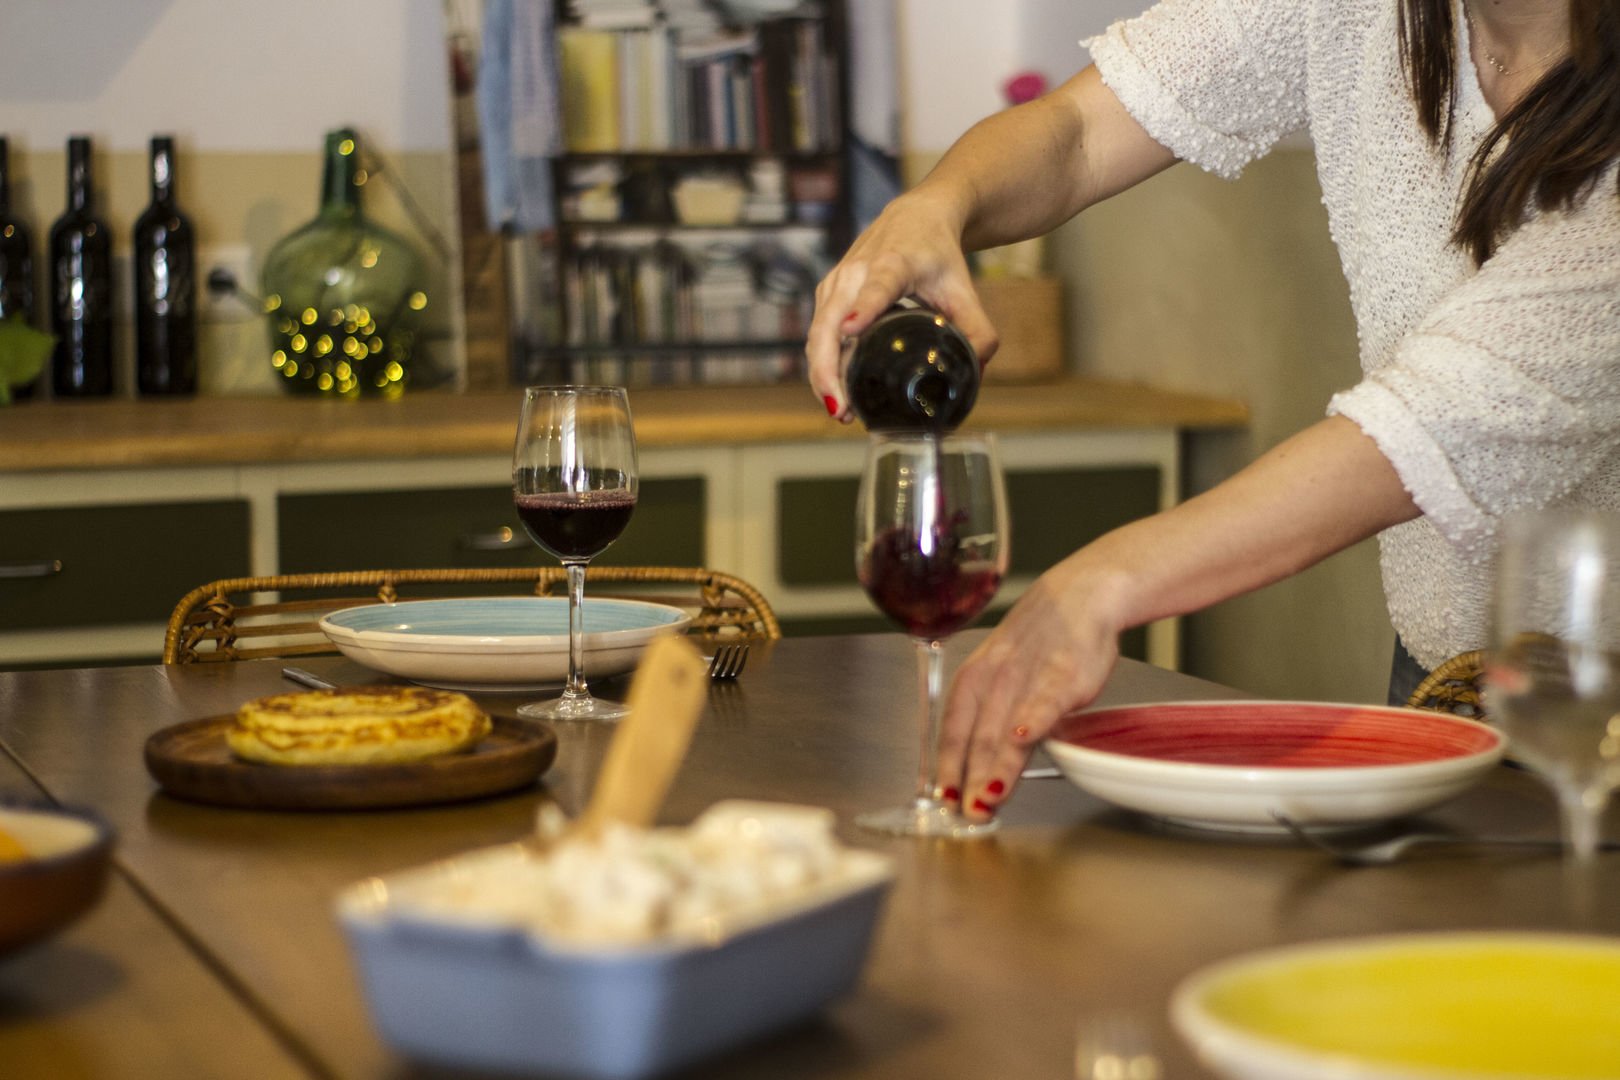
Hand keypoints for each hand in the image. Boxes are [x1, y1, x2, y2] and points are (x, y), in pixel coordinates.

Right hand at [805, 190, 998, 419]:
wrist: (915, 216)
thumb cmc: (938, 253)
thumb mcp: (964, 288)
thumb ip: (978, 331)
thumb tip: (976, 374)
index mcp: (894, 265)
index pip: (876, 288)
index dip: (864, 309)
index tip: (851, 330)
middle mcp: (856, 272)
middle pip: (830, 323)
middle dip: (828, 369)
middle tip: (840, 408)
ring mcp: (836, 283)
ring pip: (818, 334)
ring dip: (822, 374)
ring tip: (839, 411)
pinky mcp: (827, 294)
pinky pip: (818, 334)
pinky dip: (823, 364)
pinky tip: (836, 393)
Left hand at [935, 555, 1128, 821]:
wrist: (1081, 598)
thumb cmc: (1040, 642)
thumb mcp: (1002, 676)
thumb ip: (993, 718)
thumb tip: (980, 766)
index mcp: (974, 680)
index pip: (953, 731)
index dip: (948, 768)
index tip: (945, 800)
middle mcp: (993, 679)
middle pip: (977, 737)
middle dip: (971, 781)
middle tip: (969, 814)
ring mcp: (1027, 676)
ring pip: (1006, 727)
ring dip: (995, 766)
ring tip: (988, 798)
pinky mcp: (1063, 674)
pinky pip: (1044, 700)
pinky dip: (1032, 720)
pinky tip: (1023, 740)